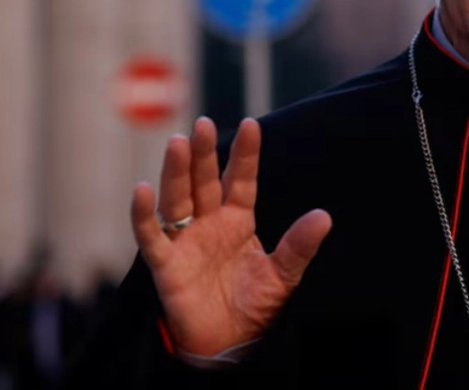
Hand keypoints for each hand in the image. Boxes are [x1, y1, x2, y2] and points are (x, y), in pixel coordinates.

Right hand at [131, 117, 332, 356]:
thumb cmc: (253, 307)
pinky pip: (150, 236)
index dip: (245, 155)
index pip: (240, 180)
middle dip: (204, 154)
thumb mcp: (282, 276)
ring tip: (178, 143)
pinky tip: (143, 190)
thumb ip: (298, 247)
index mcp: (237, 220)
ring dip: (176, 172)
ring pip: (178, 199)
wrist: (229, 345)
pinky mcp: (166, 264)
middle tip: (204, 125)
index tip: (251, 124)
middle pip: (204, 182)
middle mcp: (208, 223)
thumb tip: (325, 217)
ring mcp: (185, 240)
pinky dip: (144, 215)